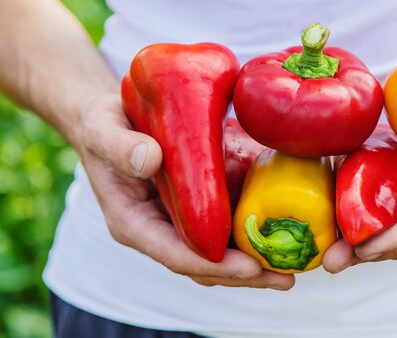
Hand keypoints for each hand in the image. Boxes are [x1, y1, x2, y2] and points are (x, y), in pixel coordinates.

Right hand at [74, 93, 294, 289]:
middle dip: (245, 275)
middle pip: (204, 265)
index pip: (176, 255)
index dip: (215, 267)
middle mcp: (159, 230)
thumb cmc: (102, 124)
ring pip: (218, 252)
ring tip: (295, 263)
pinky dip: (251, 232)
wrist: (111, 119)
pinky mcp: (195, 206)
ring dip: (254, 261)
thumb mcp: (102, 129)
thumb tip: (150, 159)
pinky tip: (283, 229)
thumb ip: (119, 145)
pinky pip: (225, 227)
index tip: (252, 268)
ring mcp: (178, 221)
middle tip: (286, 277)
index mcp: (133, 222)